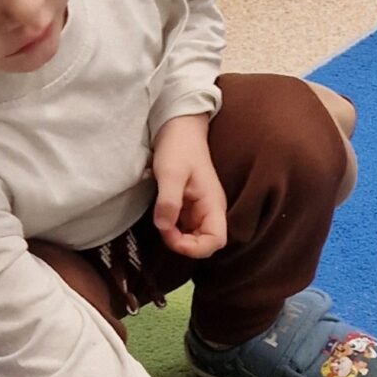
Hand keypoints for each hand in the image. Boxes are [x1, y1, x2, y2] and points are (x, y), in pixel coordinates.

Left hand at [151, 114, 227, 259]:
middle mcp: (210, 210)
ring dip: (177, 238)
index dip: (196, 248)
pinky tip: (162, 218)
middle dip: (184, 245)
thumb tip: (163, 227)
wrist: (178, 128)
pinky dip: (173, 230)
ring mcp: (200, 209)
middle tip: (163, 229)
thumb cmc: (179, 147)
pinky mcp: (189, 207)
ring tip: (161, 222)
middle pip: (205, 244)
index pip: (216, 241)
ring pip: (194, 238)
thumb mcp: (171, 173)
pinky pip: (185, 228)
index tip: (172, 237)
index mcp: (213, 204)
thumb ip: (169, 201)